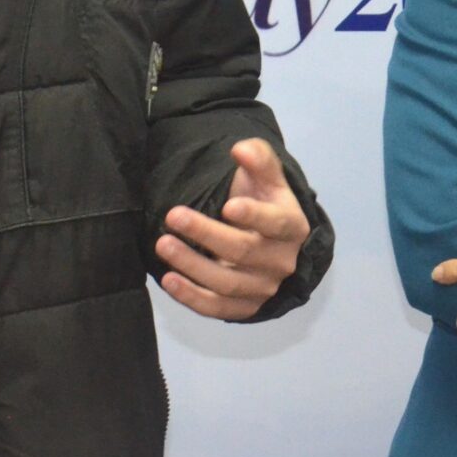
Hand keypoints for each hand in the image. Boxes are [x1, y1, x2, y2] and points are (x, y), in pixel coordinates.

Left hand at [156, 139, 309, 320]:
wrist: (277, 243)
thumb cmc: (266, 203)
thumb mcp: (268, 178)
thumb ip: (258, 158)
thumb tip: (241, 148)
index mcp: (293, 227)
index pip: (275, 223)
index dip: (254, 216)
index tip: (228, 206)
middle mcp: (282, 262)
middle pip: (243, 250)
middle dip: (206, 233)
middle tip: (172, 216)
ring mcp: (264, 288)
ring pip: (227, 283)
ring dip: (192, 266)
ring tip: (163, 245)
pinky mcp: (246, 308)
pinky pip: (218, 308)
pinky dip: (192, 298)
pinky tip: (169, 280)